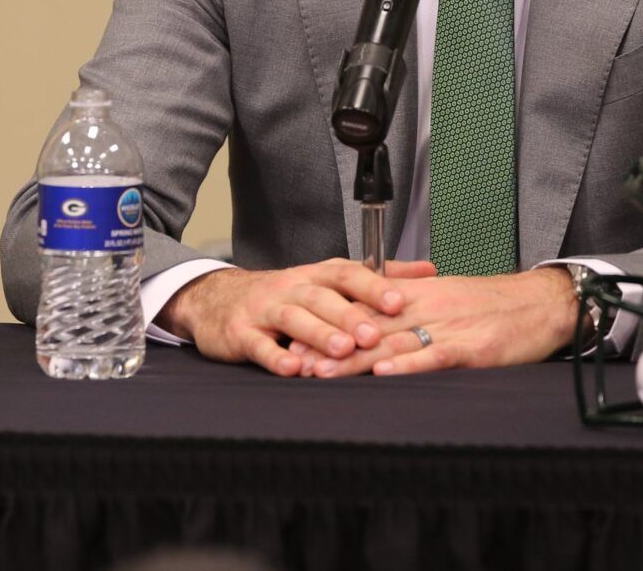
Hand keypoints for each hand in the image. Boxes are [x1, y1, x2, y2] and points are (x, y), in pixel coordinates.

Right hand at [159, 258, 438, 376]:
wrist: (214, 300)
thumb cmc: (282, 294)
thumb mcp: (326, 280)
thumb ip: (377, 278)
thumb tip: (428, 272)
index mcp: (314, 275)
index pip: (346, 274)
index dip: (372, 286)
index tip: (400, 300)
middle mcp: (290, 288)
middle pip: (321, 297)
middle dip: (348, 315)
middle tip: (374, 333)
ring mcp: (263, 310)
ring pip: (292, 318)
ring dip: (317, 334)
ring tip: (341, 350)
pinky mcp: (240, 333)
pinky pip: (258, 345)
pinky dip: (274, 357)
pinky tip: (292, 369)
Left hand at [295, 267, 579, 378]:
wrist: (543, 302)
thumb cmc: (495, 306)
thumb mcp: (446, 300)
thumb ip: (411, 311)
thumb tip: (375, 327)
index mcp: (417, 295)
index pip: (363, 307)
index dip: (328, 324)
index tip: (297, 339)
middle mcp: (425, 307)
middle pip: (369, 325)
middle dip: (330, 345)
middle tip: (297, 361)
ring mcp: (448, 326)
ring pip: (393, 340)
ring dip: (356, 359)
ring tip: (323, 372)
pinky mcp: (472, 347)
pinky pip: (434, 355)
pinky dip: (408, 363)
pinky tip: (384, 372)